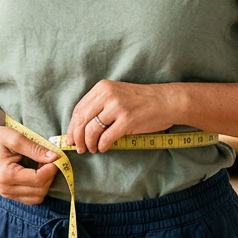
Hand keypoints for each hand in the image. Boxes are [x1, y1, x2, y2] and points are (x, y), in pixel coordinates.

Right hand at [0, 124, 59, 203]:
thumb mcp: (15, 138)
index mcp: (7, 175)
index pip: (38, 179)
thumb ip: (35, 149)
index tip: (55, 156)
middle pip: (40, 190)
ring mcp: (7, 194)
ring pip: (37, 197)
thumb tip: (54, 157)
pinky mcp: (9, 194)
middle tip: (49, 159)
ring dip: (45, 182)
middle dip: (49, 175)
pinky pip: (31, 198)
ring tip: (41, 165)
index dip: (51, 169)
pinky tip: (36, 172)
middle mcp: (6, 189)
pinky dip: (39, 187)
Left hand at [63, 80, 178, 153]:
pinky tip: (104, 148)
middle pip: (81, 120)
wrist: (167, 101)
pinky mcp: (127, 121)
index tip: (70, 138)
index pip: (79, 109)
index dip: (72, 126)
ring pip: (91, 130)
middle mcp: (107, 95)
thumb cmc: (141, 101)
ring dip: (89, 144)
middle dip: (77, 138)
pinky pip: (106, 138)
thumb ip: (99, 106)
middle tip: (78, 148)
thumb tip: (80, 128)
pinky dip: (102, 146)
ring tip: (92, 149)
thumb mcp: (117, 95)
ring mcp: (117, 108)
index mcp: (102, 88)